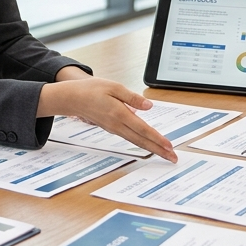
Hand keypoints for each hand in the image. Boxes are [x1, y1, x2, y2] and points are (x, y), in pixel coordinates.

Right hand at [39, 77, 177, 161]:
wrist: (72, 98)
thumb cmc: (91, 90)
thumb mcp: (114, 87)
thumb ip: (132, 98)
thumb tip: (148, 106)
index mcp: (119, 114)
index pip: (143, 129)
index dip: (157, 138)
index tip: (169, 146)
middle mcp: (117, 125)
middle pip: (141, 140)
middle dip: (158, 150)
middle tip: (173, 158)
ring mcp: (114, 128)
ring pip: (136, 141)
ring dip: (151, 148)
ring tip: (164, 154)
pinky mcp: (111, 128)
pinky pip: (129, 138)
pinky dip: (141, 143)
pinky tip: (148, 144)